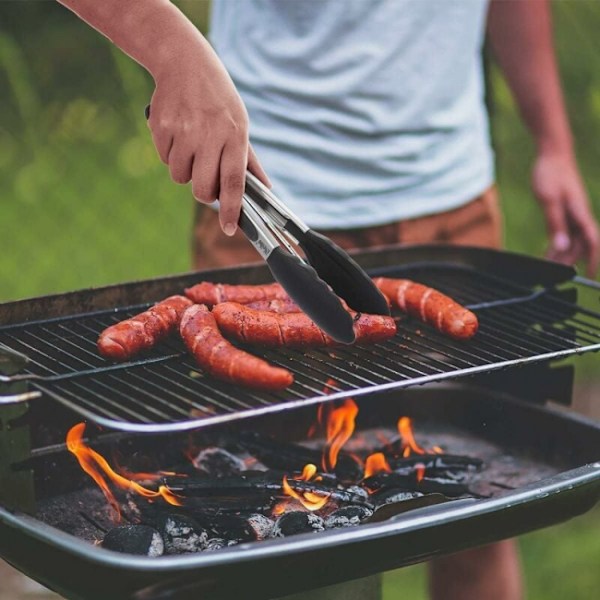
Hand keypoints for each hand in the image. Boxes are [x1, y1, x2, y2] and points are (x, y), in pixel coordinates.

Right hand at [147, 49, 269, 235]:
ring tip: (192, 148)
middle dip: (204, 193)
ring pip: (180, 177)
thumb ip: (249, 160)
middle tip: (206, 179)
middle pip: (203, 188)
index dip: (232, 209)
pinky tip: (177, 134)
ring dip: (185, 172)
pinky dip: (170, 154)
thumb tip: (265, 189)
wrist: (184, 62)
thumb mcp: (240, 124)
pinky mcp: (162, 128)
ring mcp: (184, 131)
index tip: (230, 228)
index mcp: (234, 135)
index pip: (234, 181)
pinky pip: (165, 160)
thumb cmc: (219, 100)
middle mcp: (209, 135)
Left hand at [531, 152, 599, 276]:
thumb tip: (562, 246)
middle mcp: (580, 215)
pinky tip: (549, 251)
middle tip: (554, 274)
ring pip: (572, 240)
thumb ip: (555, 224)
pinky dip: (558, 243)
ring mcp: (574, 213)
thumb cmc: (551, 174)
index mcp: (580, 213)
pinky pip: (565, 232)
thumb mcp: (549, 200)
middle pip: (580, 245)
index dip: (593, 259)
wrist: (552, 155)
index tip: (588, 274)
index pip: (592, 241)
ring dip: (563, 254)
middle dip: (570, 261)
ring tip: (548, 266)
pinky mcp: (566, 211)